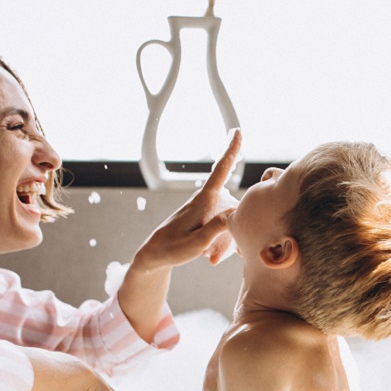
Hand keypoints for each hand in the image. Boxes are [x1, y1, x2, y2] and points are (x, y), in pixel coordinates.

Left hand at [136, 128, 242, 269]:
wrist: (153, 257)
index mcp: (203, 202)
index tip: (237, 131)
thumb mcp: (195, 243)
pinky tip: (210, 258)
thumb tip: (234, 213)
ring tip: (208, 260)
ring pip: (230, 222)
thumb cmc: (172, 250)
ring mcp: (206, 213)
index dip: (230, 150)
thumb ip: (215, 229)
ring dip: (226, 243)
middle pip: (234, 208)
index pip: (220, 171)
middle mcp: (206, 203)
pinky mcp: (206, 222)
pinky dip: (222, 245)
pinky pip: (223, 231)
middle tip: (215, 255)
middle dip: (234, 231)